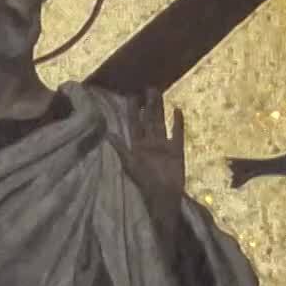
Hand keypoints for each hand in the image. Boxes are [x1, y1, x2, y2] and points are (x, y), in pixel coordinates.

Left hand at [120, 89, 185, 238]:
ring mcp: (164, 146)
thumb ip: (120, 148)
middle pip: (148, 120)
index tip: (132, 95)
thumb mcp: (129, 164)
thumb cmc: (145, 182)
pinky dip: (178, 123)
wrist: (163, 197)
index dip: (133, 111)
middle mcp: (150, 143)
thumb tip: (108, 133)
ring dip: (160, 109)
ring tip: (159, 94)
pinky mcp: (177, 151)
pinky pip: (177, 134)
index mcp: (137, 146)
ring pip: (161, 123)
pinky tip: (178, 110)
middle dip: (148, 105)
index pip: (134, 124)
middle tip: (148, 88)